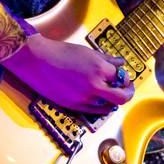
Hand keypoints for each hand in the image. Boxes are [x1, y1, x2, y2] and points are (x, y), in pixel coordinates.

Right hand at [3, 33, 134, 113]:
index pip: (121, 77)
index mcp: (99, 69)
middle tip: (126, 89)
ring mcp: (83, 99)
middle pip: (121, 98)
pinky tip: (98, 98)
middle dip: (126, 93)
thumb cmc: (61, 53)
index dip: (125, 77)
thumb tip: (121, 63)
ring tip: (110, 92)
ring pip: (108, 107)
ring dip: (113, 101)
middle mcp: (94, 86)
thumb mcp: (87, 52)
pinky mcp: (73, 107)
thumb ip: (107, 59)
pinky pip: (94, 111)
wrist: (37, 61)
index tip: (123, 75)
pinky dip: (100, 106)